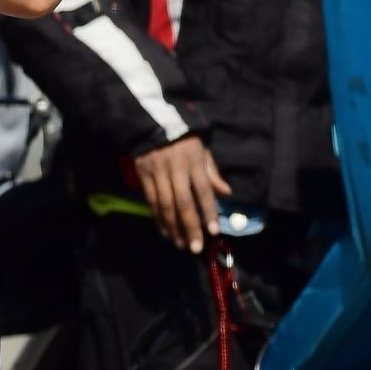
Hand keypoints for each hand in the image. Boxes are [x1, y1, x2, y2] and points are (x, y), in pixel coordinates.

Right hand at [134, 135, 231, 253]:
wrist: (151, 123)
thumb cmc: (183, 138)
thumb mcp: (202, 149)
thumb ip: (212, 172)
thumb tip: (227, 193)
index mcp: (193, 161)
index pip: (203, 190)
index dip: (208, 211)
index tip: (214, 230)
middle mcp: (175, 169)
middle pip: (183, 203)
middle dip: (190, 227)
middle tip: (196, 247)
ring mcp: (157, 173)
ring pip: (165, 205)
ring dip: (173, 228)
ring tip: (181, 244)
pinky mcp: (143, 176)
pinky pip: (152, 202)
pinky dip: (158, 219)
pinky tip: (166, 231)